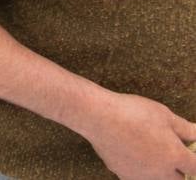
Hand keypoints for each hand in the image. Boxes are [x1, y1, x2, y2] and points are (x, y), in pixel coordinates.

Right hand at [78, 91, 195, 179]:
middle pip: (178, 179)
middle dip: (178, 170)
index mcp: (175, 156)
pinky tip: (132, 153)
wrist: (98, 117)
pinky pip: (137, 176)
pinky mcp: (122, 173)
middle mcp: (160, 171)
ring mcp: (140, 175)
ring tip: (151, 153)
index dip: (195, 160)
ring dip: (159, 172)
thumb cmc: (132, 113)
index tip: (190, 153)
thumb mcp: (164, 115)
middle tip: (171, 154)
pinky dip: (139, 169)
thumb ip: (186, 128)